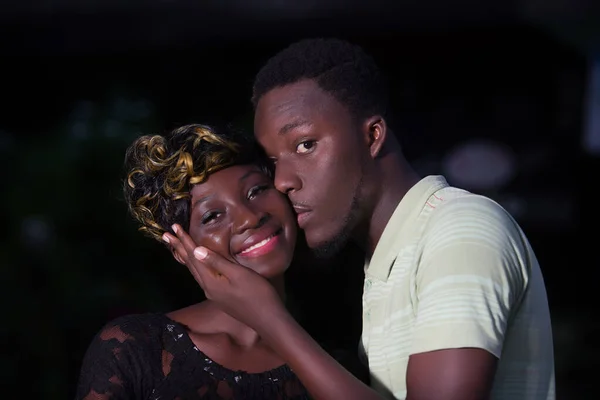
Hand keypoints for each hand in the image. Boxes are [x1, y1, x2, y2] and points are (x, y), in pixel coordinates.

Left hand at [163, 224, 286, 330]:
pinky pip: (202, 278)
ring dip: (185, 258)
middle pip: (190, 264)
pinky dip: (195, 267)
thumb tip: (197, 250)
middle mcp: (208, 289)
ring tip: (176, 248)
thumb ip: (218, 262)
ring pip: (195, 272)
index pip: (194, 256)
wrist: (268, 320)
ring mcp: (214, 295)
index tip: (174, 227)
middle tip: (166, 235)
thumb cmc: (258, 294)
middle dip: (179, 248)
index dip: (184, 240)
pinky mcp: (221, 298)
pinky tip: (198, 266)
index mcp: (211, 282)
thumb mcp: (239, 275)